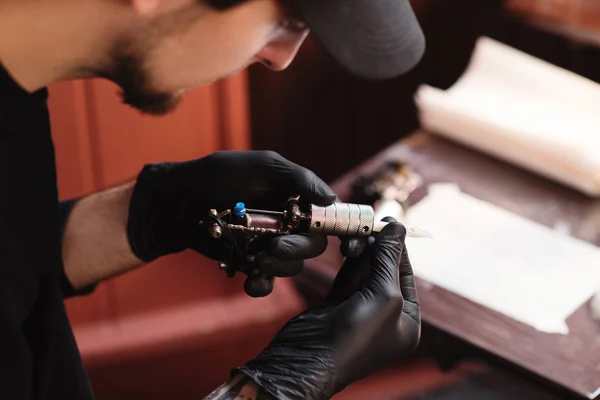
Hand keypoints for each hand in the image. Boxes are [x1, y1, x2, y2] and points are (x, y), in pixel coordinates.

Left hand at [126, 150, 349, 295]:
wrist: (176, 201)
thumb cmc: (217, 175)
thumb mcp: (260, 166)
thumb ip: (297, 178)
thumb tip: (332, 198)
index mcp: (294, 198)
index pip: (326, 218)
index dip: (334, 229)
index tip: (333, 239)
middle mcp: (287, 223)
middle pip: (312, 246)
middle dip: (298, 250)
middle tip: (275, 248)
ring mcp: (268, 244)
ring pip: (291, 266)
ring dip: (278, 267)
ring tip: (256, 259)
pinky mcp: (248, 262)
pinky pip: (265, 281)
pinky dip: (261, 285)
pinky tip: (251, 282)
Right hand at [232, 220, 420, 399]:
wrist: (308, 361)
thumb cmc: (354, 337)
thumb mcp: (383, 296)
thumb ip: (389, 259)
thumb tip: (398, 226)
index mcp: (406, 321)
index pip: (405, 274)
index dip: (398, 246)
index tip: (390, 221)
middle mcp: (386, 316)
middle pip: (384, 270)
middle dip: (377, 246)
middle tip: (370, 222)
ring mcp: (360, 310)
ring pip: (363, 271)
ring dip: (361, 250)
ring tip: (355, 231)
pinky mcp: (336, 305)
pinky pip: (346, 276)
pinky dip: (347, 260)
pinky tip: (347, 242)